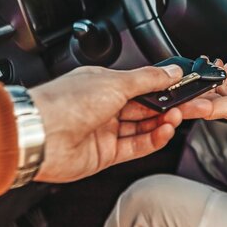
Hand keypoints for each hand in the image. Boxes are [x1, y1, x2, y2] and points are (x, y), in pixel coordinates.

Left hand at [28, 64, 184, 182]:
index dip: (162, 87)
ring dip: (161, 123)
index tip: (182, 87)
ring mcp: (104, 131)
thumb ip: (148, 80)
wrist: (40, 135)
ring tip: (178, 117)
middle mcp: (103, 107)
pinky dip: (153, 140)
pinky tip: (165, 132)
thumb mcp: (115, 82)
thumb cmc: (65, 103)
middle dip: (165, 106)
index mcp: (102, 84)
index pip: (140, 85)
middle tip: (185, 104)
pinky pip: (136, 146)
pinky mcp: (104, 154)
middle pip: (143, 107)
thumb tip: (171, 72)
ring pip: (141, 127)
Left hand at [180, 52, 226, 163]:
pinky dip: (220, 84)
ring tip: (214, 62)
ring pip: (213, 99)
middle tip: (192, 66)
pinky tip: (226, 70)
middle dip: (195, 86)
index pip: (213, 108)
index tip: (177, 100)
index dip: (192, 104)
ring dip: (209, 81)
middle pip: (206, 103)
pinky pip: (222, 98)